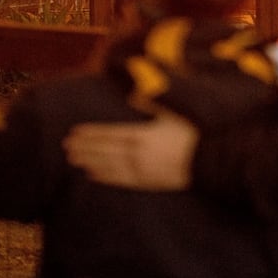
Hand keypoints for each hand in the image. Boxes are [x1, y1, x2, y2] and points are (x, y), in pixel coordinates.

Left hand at [63, 111, 198, 190]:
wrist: (210, 160)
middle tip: (67, 146)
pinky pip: (122, 180)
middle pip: (105, 151)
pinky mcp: (149, 182)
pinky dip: (106, 177)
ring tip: (74, 160)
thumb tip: (133, 94)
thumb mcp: (173, 113)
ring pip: (109, 166)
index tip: (74, 133)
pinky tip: (94, 176)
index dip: (91, 134)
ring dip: (90, 162)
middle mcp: (138, 154)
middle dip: (85, 148)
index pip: (109, 135)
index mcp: (142, 135)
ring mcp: (142, 170)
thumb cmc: (194, 132)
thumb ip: (151, 104)